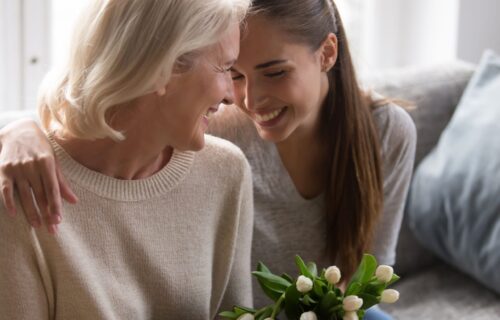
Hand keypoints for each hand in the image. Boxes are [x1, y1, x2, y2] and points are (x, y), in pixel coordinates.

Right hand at [0, 119, 77, 233]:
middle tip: (51, 229)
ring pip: (24, 194)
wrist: (18, 131)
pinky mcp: (4, 170)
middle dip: (46, 213)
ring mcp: (17, 168)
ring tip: (36, 225)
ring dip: (30, 211)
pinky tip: (14, 214)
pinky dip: (8, 201)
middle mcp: (31, 166)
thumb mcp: (54, 161)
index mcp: (47, 163)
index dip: (55, 205)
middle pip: (40, 194)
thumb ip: (62, 182)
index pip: (52, 189)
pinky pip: (5, 189)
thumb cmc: (41, 149)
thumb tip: (74, 201)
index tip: (58, 220)